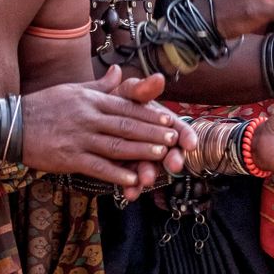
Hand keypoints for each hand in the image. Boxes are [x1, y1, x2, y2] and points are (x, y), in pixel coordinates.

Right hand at [22, 66, 190, 196]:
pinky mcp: (69, 158)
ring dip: (140, 152)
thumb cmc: (44, 105)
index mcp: (91, 100)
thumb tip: (118, 71)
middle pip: (126, 126)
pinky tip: (132, 179)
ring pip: (116, 146)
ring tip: (161, 156)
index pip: (126, 107)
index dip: (149, 114)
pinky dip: (116, 174)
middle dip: (152, 133)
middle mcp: (88, 117)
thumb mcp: (73, 89)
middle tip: (173, 139)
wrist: (11, 125)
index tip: (169, 120)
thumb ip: (99, 85)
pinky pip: (97, 167)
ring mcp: (79, 138)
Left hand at [107, 71, 197, 199]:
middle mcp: (153, 141)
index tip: (191, 144)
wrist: (82, 119)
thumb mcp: (125, 94)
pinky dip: (131, 188)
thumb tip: (158, 78)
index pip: (178, 129)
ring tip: (146, 180)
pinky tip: (129, 194)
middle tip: (175, 165)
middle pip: (169, 151)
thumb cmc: (111, 102)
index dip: (186, 136)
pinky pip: (130, 181)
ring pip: (150, 168)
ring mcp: (140, 157)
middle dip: (173, 158)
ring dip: (150, 174)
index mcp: (159, 121)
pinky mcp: (125, 171)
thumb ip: (141, 90)